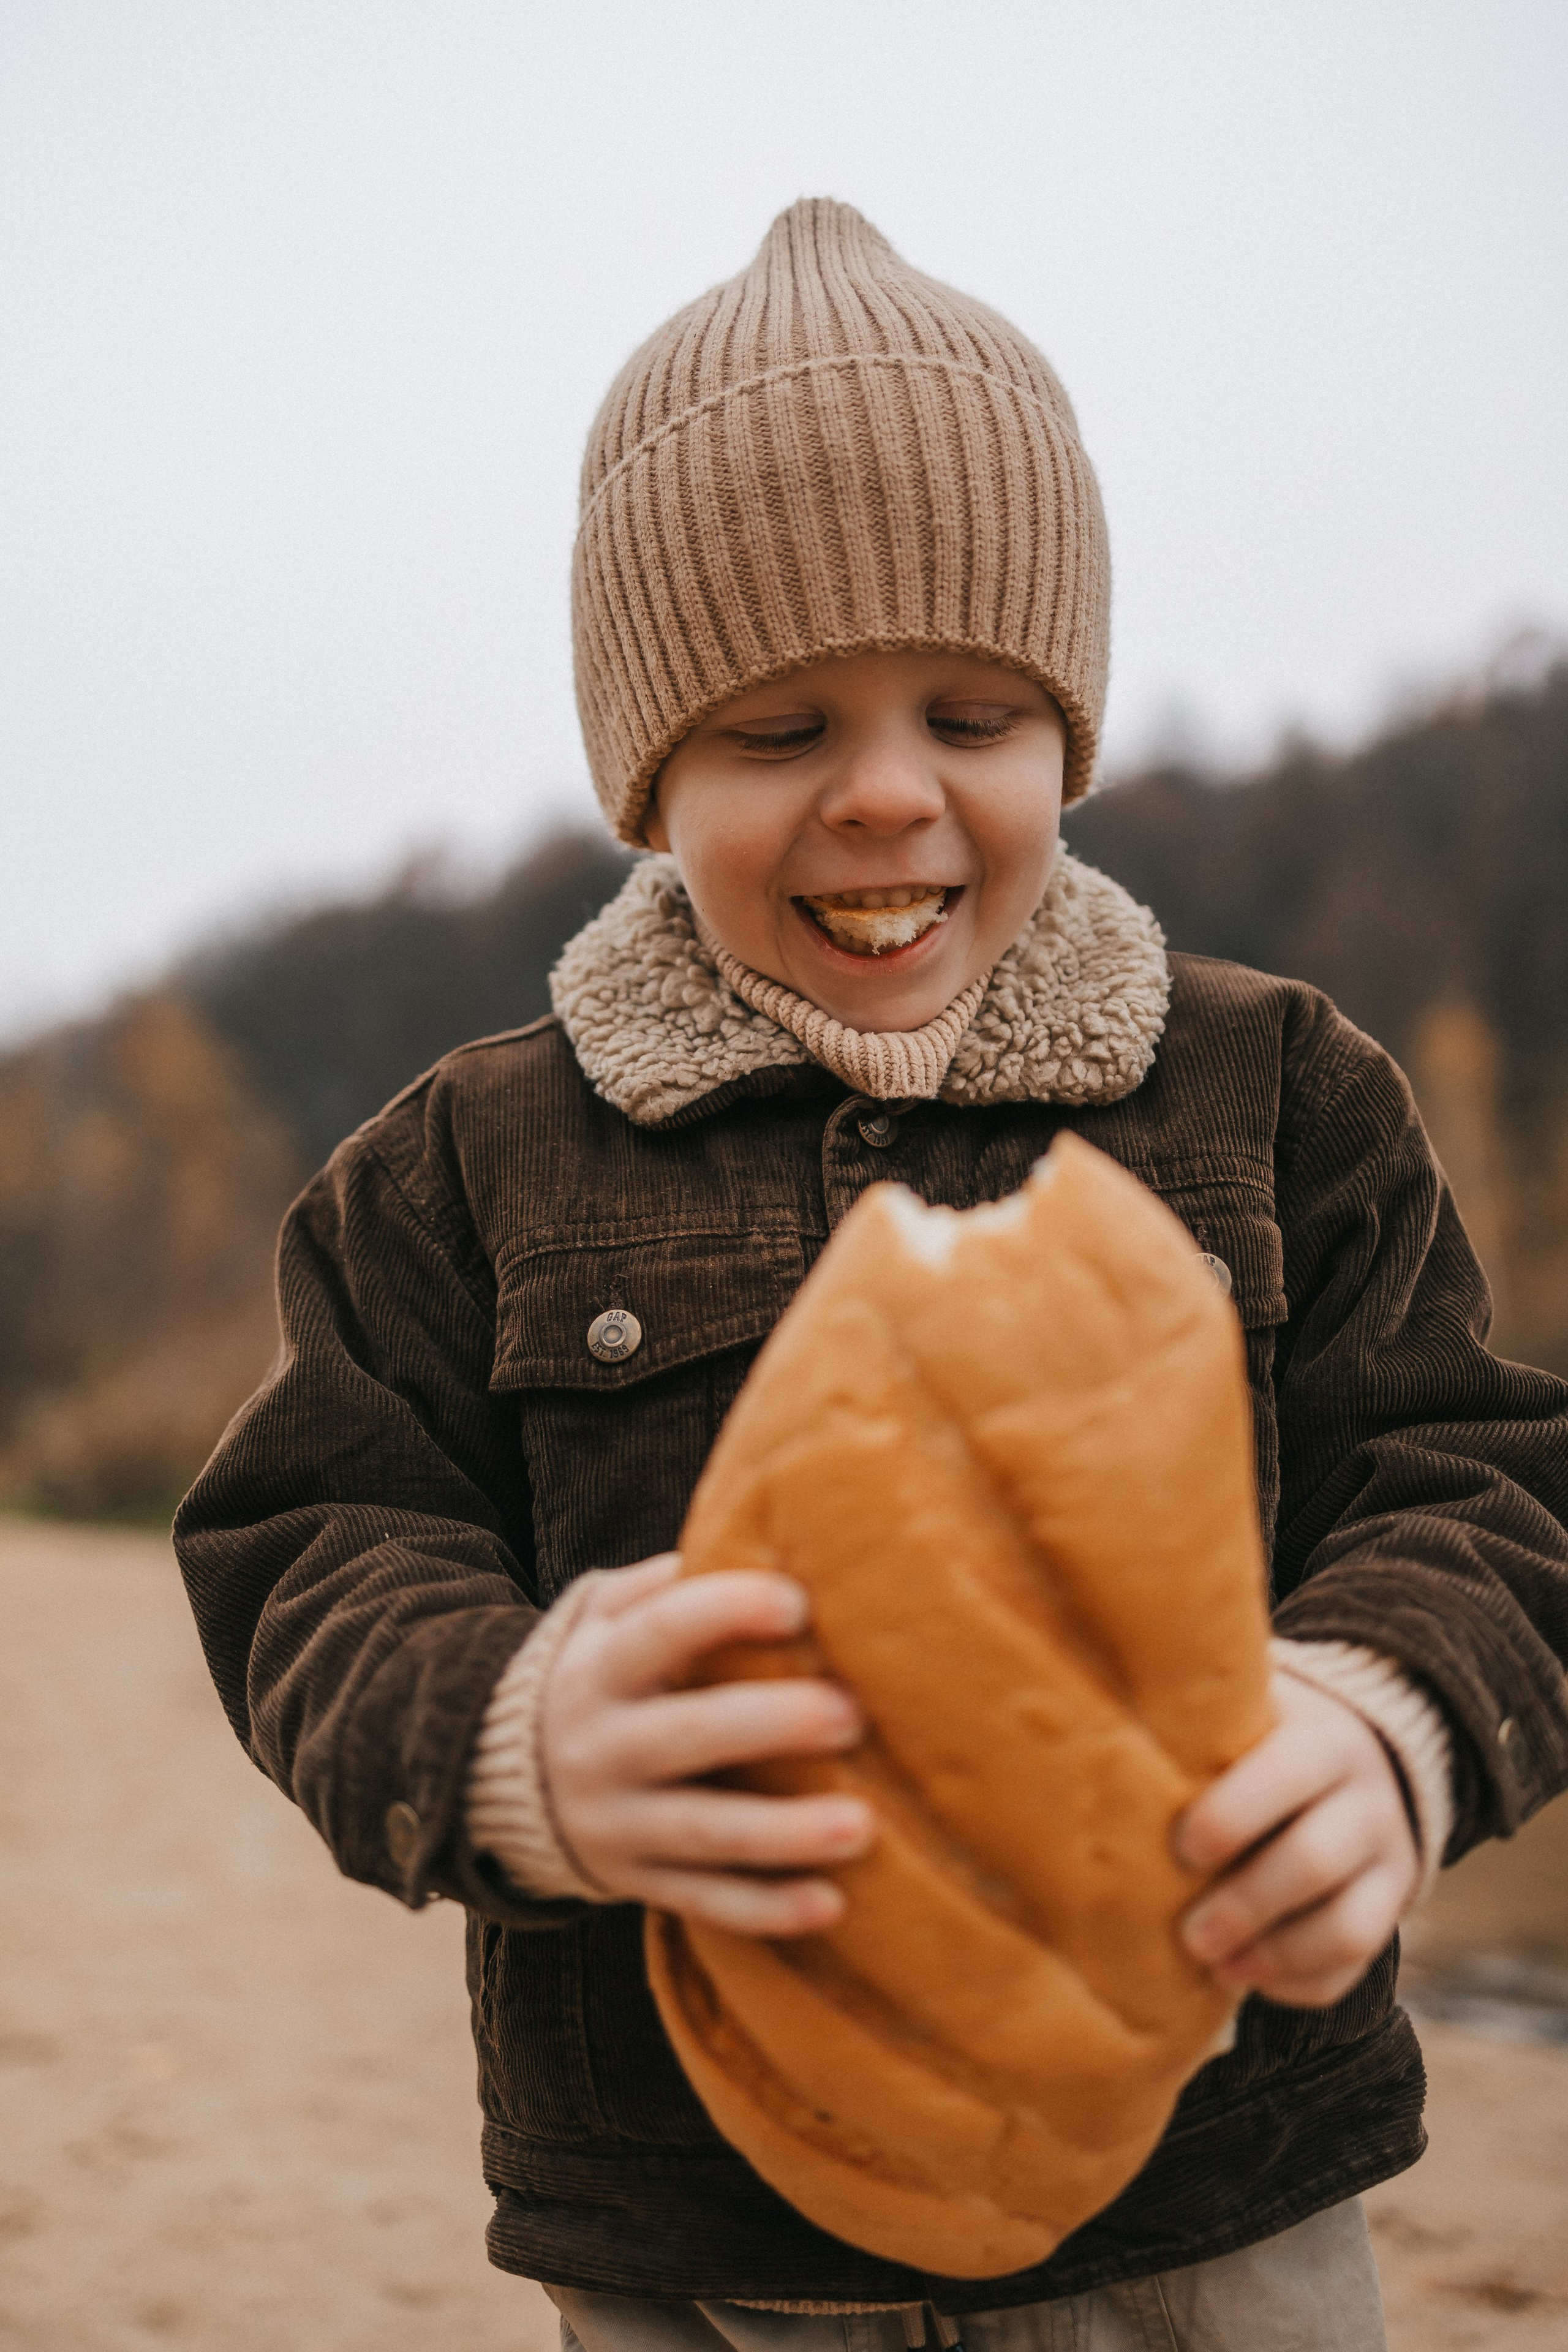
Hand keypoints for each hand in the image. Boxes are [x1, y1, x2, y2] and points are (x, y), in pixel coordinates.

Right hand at [541, 1554, 873, 1936]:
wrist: (490, 1776)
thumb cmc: (596, 1673)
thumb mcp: (602, 1617)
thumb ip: (666, 1583)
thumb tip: (762, 1540)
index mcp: (599, 1670)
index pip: (659, 1632)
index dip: (725, 1613)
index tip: (799, 1602)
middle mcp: (601, 1748)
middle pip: (687, 1736)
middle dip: (771, 1724)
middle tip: (852, 1714)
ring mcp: (617, 1825)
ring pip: (704, 1832)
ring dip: (784, 1832)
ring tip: (862, 1826)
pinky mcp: (636, 1883)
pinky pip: (705, 1903)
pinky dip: (767, 1909)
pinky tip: (831, 1905)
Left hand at [1174, 1672, 1418, 2007]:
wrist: (1361, 1756)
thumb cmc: (1266, 1736)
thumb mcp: (1245, 1710)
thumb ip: (1196, 1715)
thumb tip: (1096, 1718)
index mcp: (1324, 1740)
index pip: (1287, 1776)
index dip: (1231, 1818)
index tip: (1181, 1849)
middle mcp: (1369, 1801)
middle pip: (1314, 1862)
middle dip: (1244, 1906)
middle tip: (1188, 1935)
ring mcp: (1389, 1862)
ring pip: (1347, 1928)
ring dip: (1273, 1956)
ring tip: (1213, 1967)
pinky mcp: (1391, 1911)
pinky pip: (1356, 1965)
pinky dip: (1298, 1983)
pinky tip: (1244, 1977)